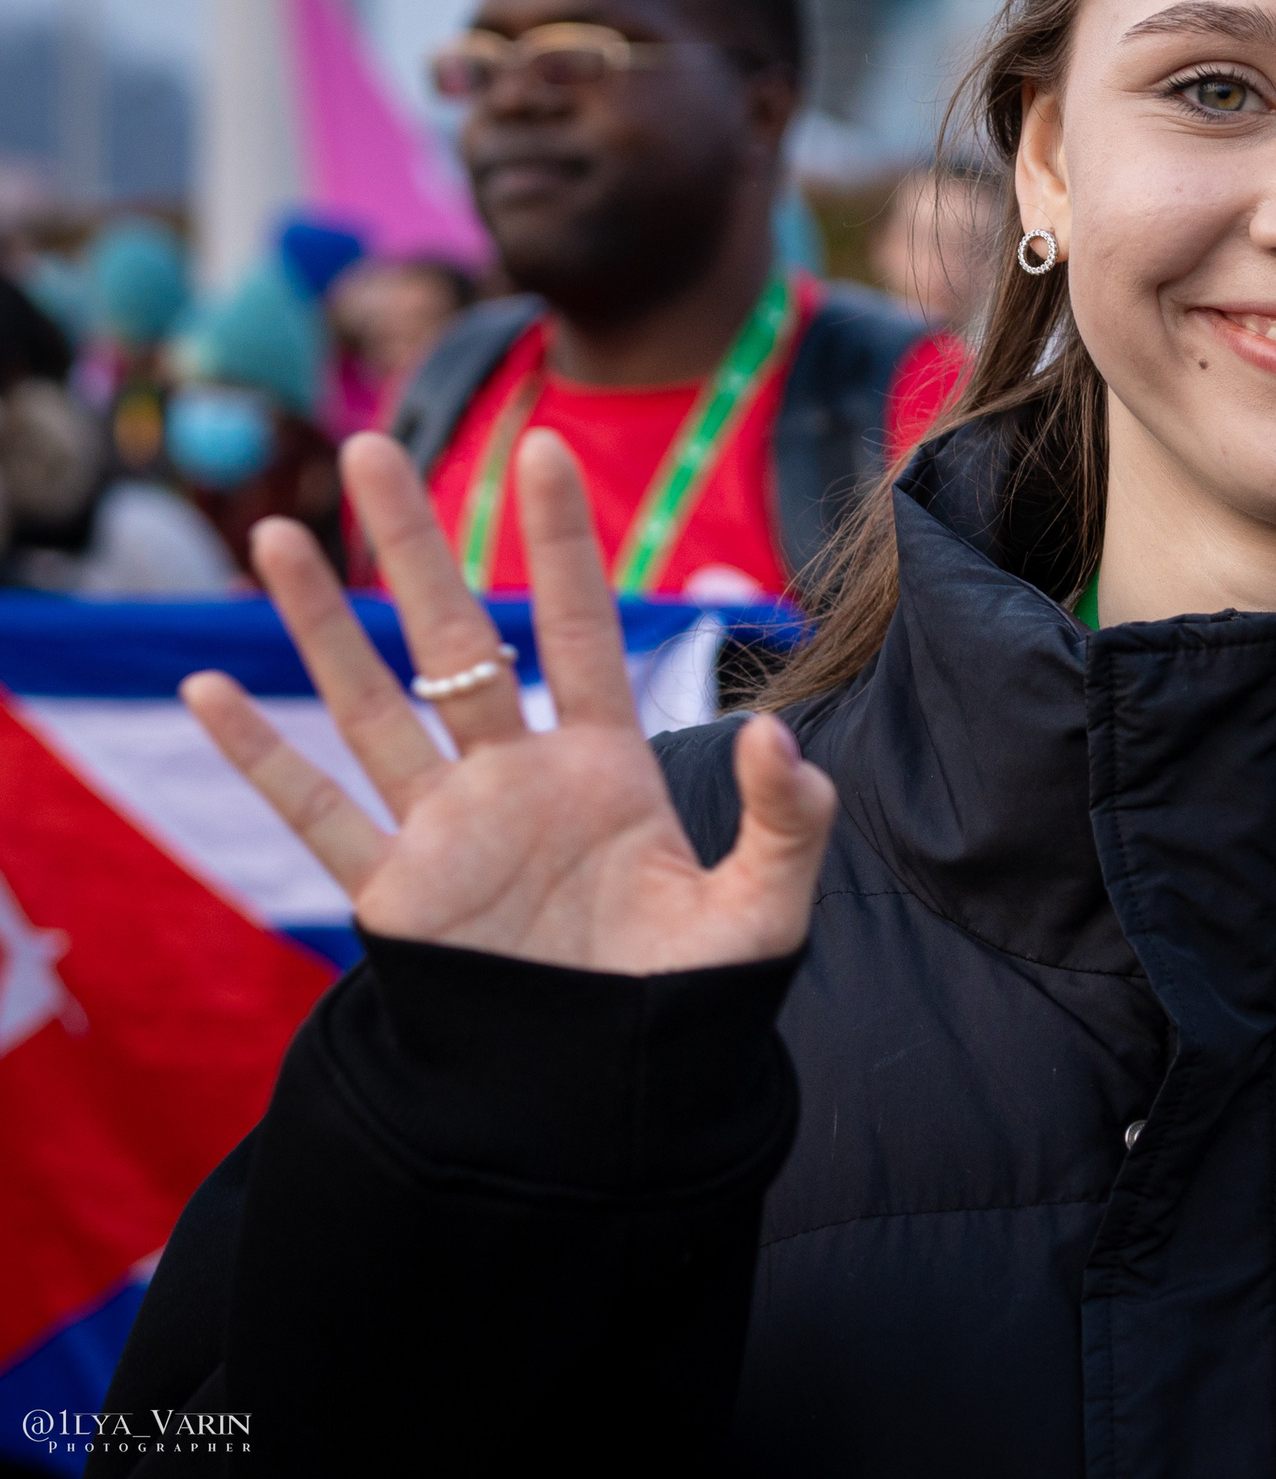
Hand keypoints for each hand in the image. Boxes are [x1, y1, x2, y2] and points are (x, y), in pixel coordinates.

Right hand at [182, 431, 836, 974]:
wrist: (615, 1103)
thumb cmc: (690, 1006)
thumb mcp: (761, 912)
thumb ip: (789, 821)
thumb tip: (780, 734)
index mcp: (605, 770)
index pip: (582, 633)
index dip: (561, 546)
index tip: (545, 448)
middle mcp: (515, 782)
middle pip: (455, 641)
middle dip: (416, 549)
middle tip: (372, 447)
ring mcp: (447, 834)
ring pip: (372, 707)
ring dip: (320, 627)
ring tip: (277, 534)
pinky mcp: (397, 901)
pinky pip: (318, 819)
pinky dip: (261, 760)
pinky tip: (211, 689)